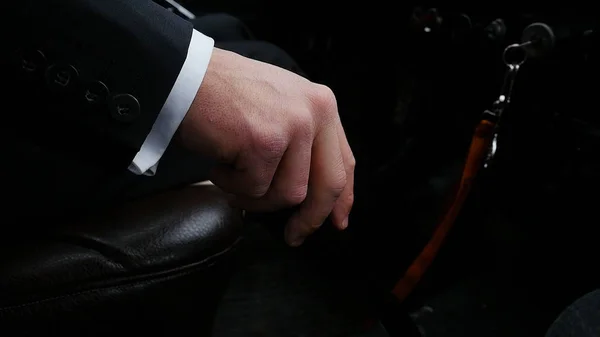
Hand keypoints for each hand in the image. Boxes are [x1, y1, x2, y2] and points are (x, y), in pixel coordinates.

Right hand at [180, 48, 354, 245]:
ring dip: (255, 196)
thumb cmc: (224, 95)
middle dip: (310, 219)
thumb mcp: (279, 107)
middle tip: (293, 236)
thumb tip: (311, 193)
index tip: (337, 222)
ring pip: (288, 194)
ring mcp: (292, 126)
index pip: (343, 162)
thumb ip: (303, 142)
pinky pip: (254, 189)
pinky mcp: (265, 142)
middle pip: (327, 185)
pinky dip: (230, 184)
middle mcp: (314, 112)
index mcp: (322, 104)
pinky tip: (218, 162)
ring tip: (232, 173)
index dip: (342, 198)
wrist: (183, 77)